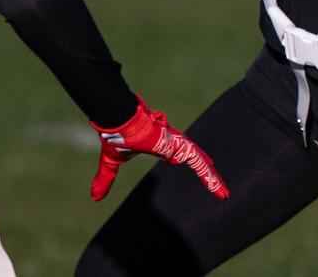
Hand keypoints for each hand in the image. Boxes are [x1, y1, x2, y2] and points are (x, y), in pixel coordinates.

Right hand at [89, 96, 228, 201]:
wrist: (119, 120)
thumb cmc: (117, 134)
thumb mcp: (112, 162)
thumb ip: (106, 179)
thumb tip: (94, 197)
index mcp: (158, 143)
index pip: (175, 153)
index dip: (180, 159)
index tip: (181, 166)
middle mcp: (170, 141)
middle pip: (193, 156)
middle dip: (205, 170)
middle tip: (216, 181)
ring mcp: (176, 142)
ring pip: (199, 161)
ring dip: (211, 178)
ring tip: (223, 194)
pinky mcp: (178, 145)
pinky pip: (197, 161)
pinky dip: (208, 175)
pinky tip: (217, 187)